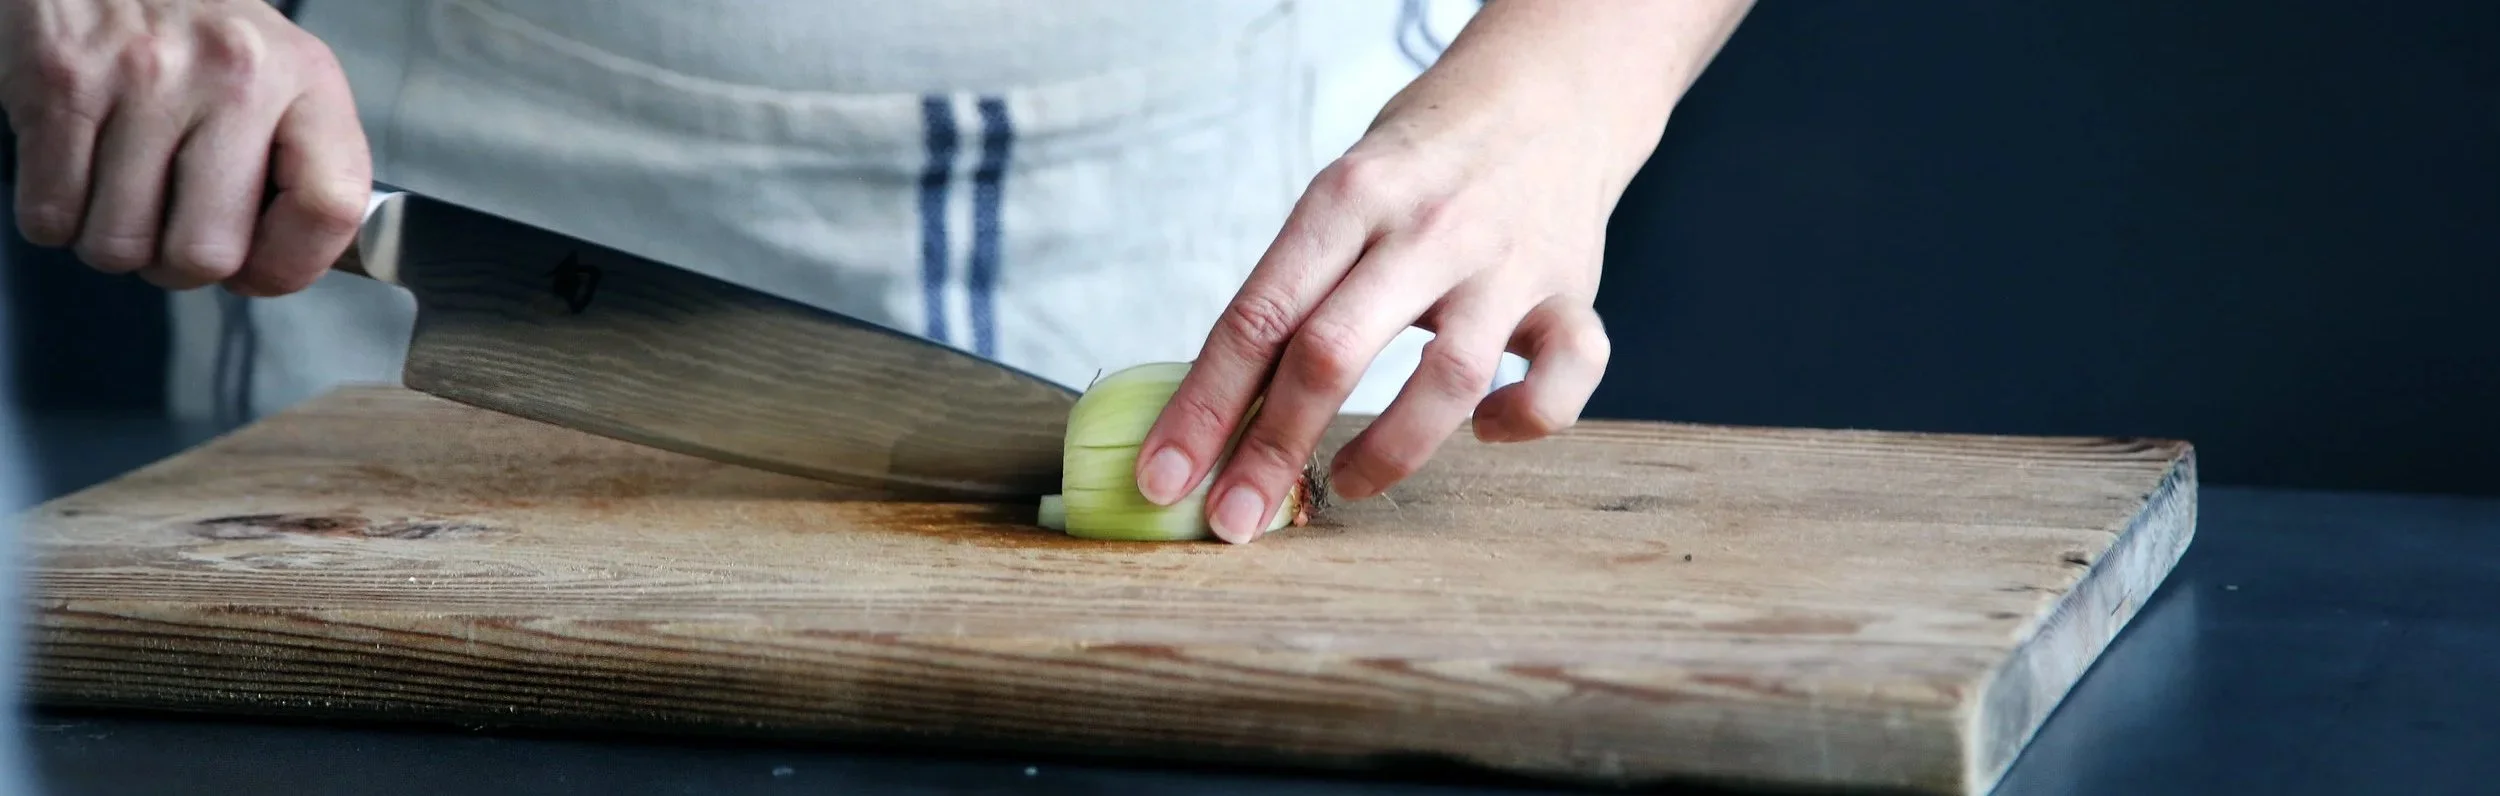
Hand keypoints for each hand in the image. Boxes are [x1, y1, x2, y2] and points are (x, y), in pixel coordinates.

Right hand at [0, 0, 370, 294]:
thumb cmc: (200, 34)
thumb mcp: (284, 79)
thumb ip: (303, 167)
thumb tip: (278, 268)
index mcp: (305, 80)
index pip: (331, 208)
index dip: (290, 266)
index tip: (258, 269)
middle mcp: (234, 76)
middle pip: (206, 254)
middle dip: (179, 267)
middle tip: (170, 231)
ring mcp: (145, 79)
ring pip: (119, 247)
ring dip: (112, 243)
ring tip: (122, 193)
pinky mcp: (63, 82)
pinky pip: (51, 215)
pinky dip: (56, 217)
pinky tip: (78, 174)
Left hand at [1130, 0, 1749, 543]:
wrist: (1550, 90)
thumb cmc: (1422, 161)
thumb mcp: (1343, 193)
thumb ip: (1297, 285)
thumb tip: (1218, 410)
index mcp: (1348, 195)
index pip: (1257, 315)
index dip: (1205, 406)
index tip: (1167, 476)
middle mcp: (1426, 227)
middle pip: (1331, 352)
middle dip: (1272, 451)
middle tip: (1235, 520)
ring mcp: (1506, 262)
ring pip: (1445, 381)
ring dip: (1386, 452)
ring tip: (1345, 484)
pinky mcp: (1573, 293)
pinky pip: (1565, 378)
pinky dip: (1525, 419)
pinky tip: (1487, 428)